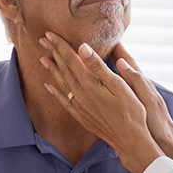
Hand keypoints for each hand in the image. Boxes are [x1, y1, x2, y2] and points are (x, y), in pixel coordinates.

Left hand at [39, 32, 163, 172]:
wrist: (130, 139)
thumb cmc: (131, 110)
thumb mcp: (119, 85)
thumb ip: (98, 66)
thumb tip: (82, 47)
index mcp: (89, 83)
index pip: (70, 59)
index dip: (59, 45)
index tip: (49, 33)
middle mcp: (80, 94)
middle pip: (63, 68)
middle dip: (53, 52)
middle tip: (41, 40)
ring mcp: (79, 106)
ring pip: (61, 83)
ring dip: (52, 69)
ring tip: (43, 59)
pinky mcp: (81, 115)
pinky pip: (63, 100)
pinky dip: (55, 91)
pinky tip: (49, 86)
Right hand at [109, 44, 172, 172]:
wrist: (167, 146)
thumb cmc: (158, 124)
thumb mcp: (147, 101)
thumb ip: (137, 81)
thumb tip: (121, 63)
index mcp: (143, 84)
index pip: (128, 61)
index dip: (118, 49)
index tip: (107, 37)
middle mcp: (141, 88)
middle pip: (124, 67)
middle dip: (113, 55)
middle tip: (98, 44)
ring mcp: (137, 98)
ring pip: (121, 79)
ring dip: (111, 69)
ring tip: (98, 60)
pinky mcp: (134, 109)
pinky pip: (120, 91)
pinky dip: (113, 84)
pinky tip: (105, 86)